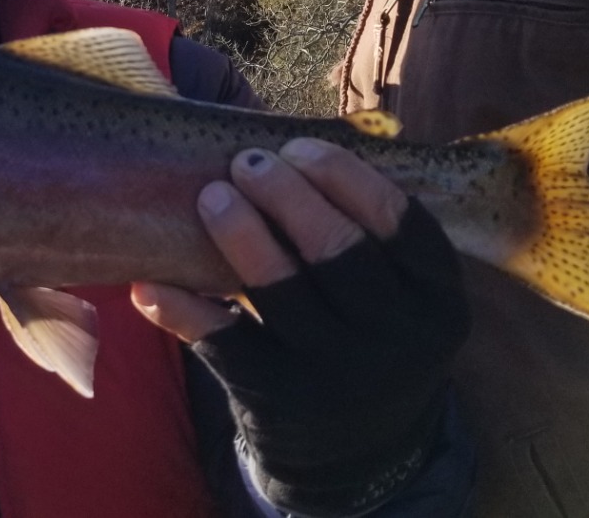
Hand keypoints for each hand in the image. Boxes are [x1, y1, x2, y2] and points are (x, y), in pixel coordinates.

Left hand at [133, 137, 468, 516]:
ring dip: (239, 234)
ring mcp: (338, 375)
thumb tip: (304, 137)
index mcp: (437, 298)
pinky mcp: (280, 402)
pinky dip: (183, 310)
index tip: (299, 149)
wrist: (357, 452)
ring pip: (281, 290)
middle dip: (285, 194)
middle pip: (338, 249)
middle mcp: (397, 339)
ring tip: (212, 197)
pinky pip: (225, 343)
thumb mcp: (401, 292)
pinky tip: (151, 283)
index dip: (343, 176)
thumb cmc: (368, 332)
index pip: (399, 222)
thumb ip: (371, 228)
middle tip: (247, 163)